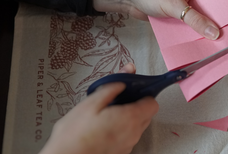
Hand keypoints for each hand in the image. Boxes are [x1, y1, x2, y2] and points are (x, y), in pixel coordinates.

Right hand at [39, 63, 158, 153]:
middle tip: (118, 98)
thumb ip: (110, 88)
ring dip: (129, 117)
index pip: (152, 104)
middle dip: (136, 104)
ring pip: (138, 126)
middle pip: (146, 114)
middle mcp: (133, 133)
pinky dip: (122, 129)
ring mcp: (128, 145)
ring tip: (109, 112)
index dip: (144, 94)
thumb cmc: (75, 133)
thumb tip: (122, 82)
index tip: (134, 89)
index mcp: (130, 118)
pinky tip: (105, 126)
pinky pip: (129, 136)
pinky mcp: (121, 152)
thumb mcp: (90, 103)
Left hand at [90, 0, 219, 39]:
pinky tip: (201, 46)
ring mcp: (187, 4)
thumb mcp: (174, 6)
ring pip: (201, 20)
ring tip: (219, 47)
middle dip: (217, 25)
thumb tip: (216, 34)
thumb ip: (195, 20)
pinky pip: (190, 26)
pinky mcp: (178, 15)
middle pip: (212, 11)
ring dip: (204, 32)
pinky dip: (193, 34)